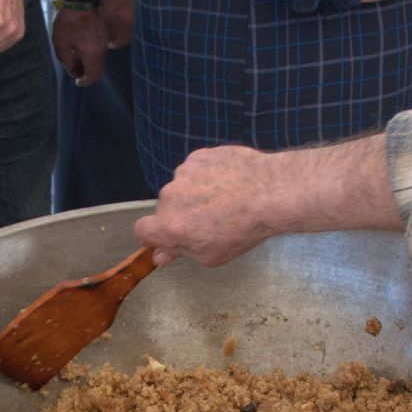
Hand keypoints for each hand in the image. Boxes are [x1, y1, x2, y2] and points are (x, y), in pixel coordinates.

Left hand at [52, 8, 108, 85]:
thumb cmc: (68, 21)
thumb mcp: (61, 44)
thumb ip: (66, 60)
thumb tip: (72, 69)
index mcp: (92, 54)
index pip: (93, 76)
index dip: (85, 81)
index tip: (78, 82)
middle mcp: (102, 49)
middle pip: (97, 68)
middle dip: (86, 72)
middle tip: (74, 70)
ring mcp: (103, 39)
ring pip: (98, 57)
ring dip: (88, 61)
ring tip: (75, 57)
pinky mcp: (102, 31)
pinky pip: (98, 47)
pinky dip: (90, 52)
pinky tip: (80, 46)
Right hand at [134, 145, 283, 265]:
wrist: (269, 193)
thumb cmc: (242, 230)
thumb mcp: (210, 255)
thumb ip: (181, 252)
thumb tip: (160, 255)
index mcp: (170, 224)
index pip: (142, 230)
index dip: (152, 236)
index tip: (166, 238)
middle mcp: (170, 195)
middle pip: (165, 207)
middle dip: (180, 214)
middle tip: (209, 220)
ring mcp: (184, 172)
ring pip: (182, 186)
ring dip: (195, 193)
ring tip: (225, 199)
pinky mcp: (200, 156)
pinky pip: (197, 169)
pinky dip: (207, 175)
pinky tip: (229, 182)